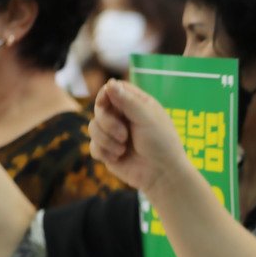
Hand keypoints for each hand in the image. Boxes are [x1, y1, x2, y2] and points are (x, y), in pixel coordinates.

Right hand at [90, 79, 191, 193]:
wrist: (162, 175)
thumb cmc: (161, 144)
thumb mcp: (147, 118)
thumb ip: (127, 101)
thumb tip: (109, 82)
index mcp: (137, 105)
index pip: (114, 89)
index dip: (106, 94)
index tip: (105, 103)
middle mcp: (124, 117)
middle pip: (99, 108)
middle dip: (107, 122)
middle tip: (123, 135)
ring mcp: (114, 134)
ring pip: (93, 127)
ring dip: (106, 139)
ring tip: (122, 149)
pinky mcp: (108, 151)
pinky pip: (93, 146)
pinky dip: (104, 152)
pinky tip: (118, 158)